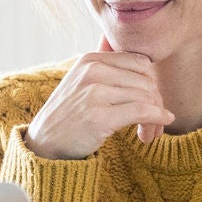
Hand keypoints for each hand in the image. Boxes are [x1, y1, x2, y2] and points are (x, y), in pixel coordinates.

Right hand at [23, 36, 173, 159]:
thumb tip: (150, 72)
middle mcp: (92, 71)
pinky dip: (156, 118)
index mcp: (90, 59)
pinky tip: (158, 127)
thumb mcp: (83, 82)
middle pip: (146, 81)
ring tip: (150, 132)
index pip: (140, 63)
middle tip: (156, 122)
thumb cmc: (69, 115)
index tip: (152, 102)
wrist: (44, 143)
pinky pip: (142, 112)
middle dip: (157, 102)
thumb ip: (110, 72)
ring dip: (156, 116)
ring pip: (147, 97)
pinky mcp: (99, 116)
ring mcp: (94, 93)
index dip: (152, 83)